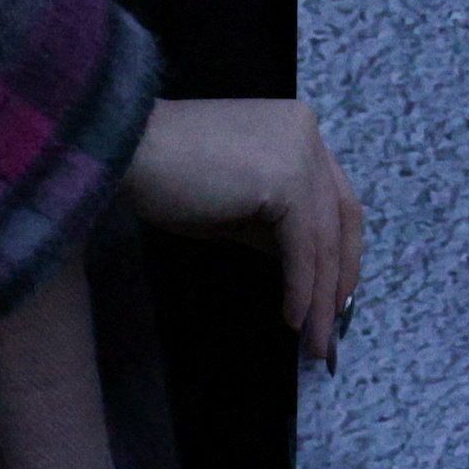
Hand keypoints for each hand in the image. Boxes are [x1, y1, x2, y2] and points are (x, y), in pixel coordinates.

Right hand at [122, 97, 366, 365]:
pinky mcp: (286, 180)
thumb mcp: (235, 204)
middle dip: (340, 276)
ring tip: (313, 341)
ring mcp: (300, 153)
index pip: (335, 195)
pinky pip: (303, 247)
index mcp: (297, 127)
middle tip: (331, 327)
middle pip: (342, 215)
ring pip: (324, 237)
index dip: (341, 249)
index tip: (336, 294)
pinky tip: (292, 317)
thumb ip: (273, 225)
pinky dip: (301, 287)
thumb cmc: (168, 178)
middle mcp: (307, 132)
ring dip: (321, 296)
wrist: (126, 151)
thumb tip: (304, 269)